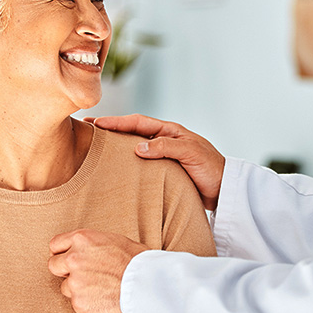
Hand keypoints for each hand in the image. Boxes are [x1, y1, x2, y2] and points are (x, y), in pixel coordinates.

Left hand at [48, 229, 147, 312]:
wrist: (146, 285)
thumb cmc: (137, 261)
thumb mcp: (114, 240)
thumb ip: (92, 245)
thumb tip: (85, 250)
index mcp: (82, 238)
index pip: (55, 244)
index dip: (62, 252)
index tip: (68, 258)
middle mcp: (74, 258)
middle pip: (53, 265)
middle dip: (65, 270)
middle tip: (83, 274)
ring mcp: (75, 281)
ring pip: (65, 287)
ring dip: (78, 288)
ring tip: (101, 287)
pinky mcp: (79, 302)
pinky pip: (77, 303)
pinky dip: (87, 302)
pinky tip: (104, 297)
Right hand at [87, 114, 223, 210]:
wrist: (225, 190)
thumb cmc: (211, 169)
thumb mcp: (190, 153)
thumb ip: (165, 147)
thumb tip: (137, 146)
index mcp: (170, 131)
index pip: (138, 123)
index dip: (116, 122)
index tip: (96, 123)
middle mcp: (165, 141)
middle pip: (132, 132)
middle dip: (110, 130)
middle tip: (87, 130)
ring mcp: (164, 156)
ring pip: (134, 147)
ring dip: (115, 146)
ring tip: (94, 148)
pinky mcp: (164, 172)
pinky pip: (141, 164)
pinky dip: (126, 163)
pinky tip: (114, 170)